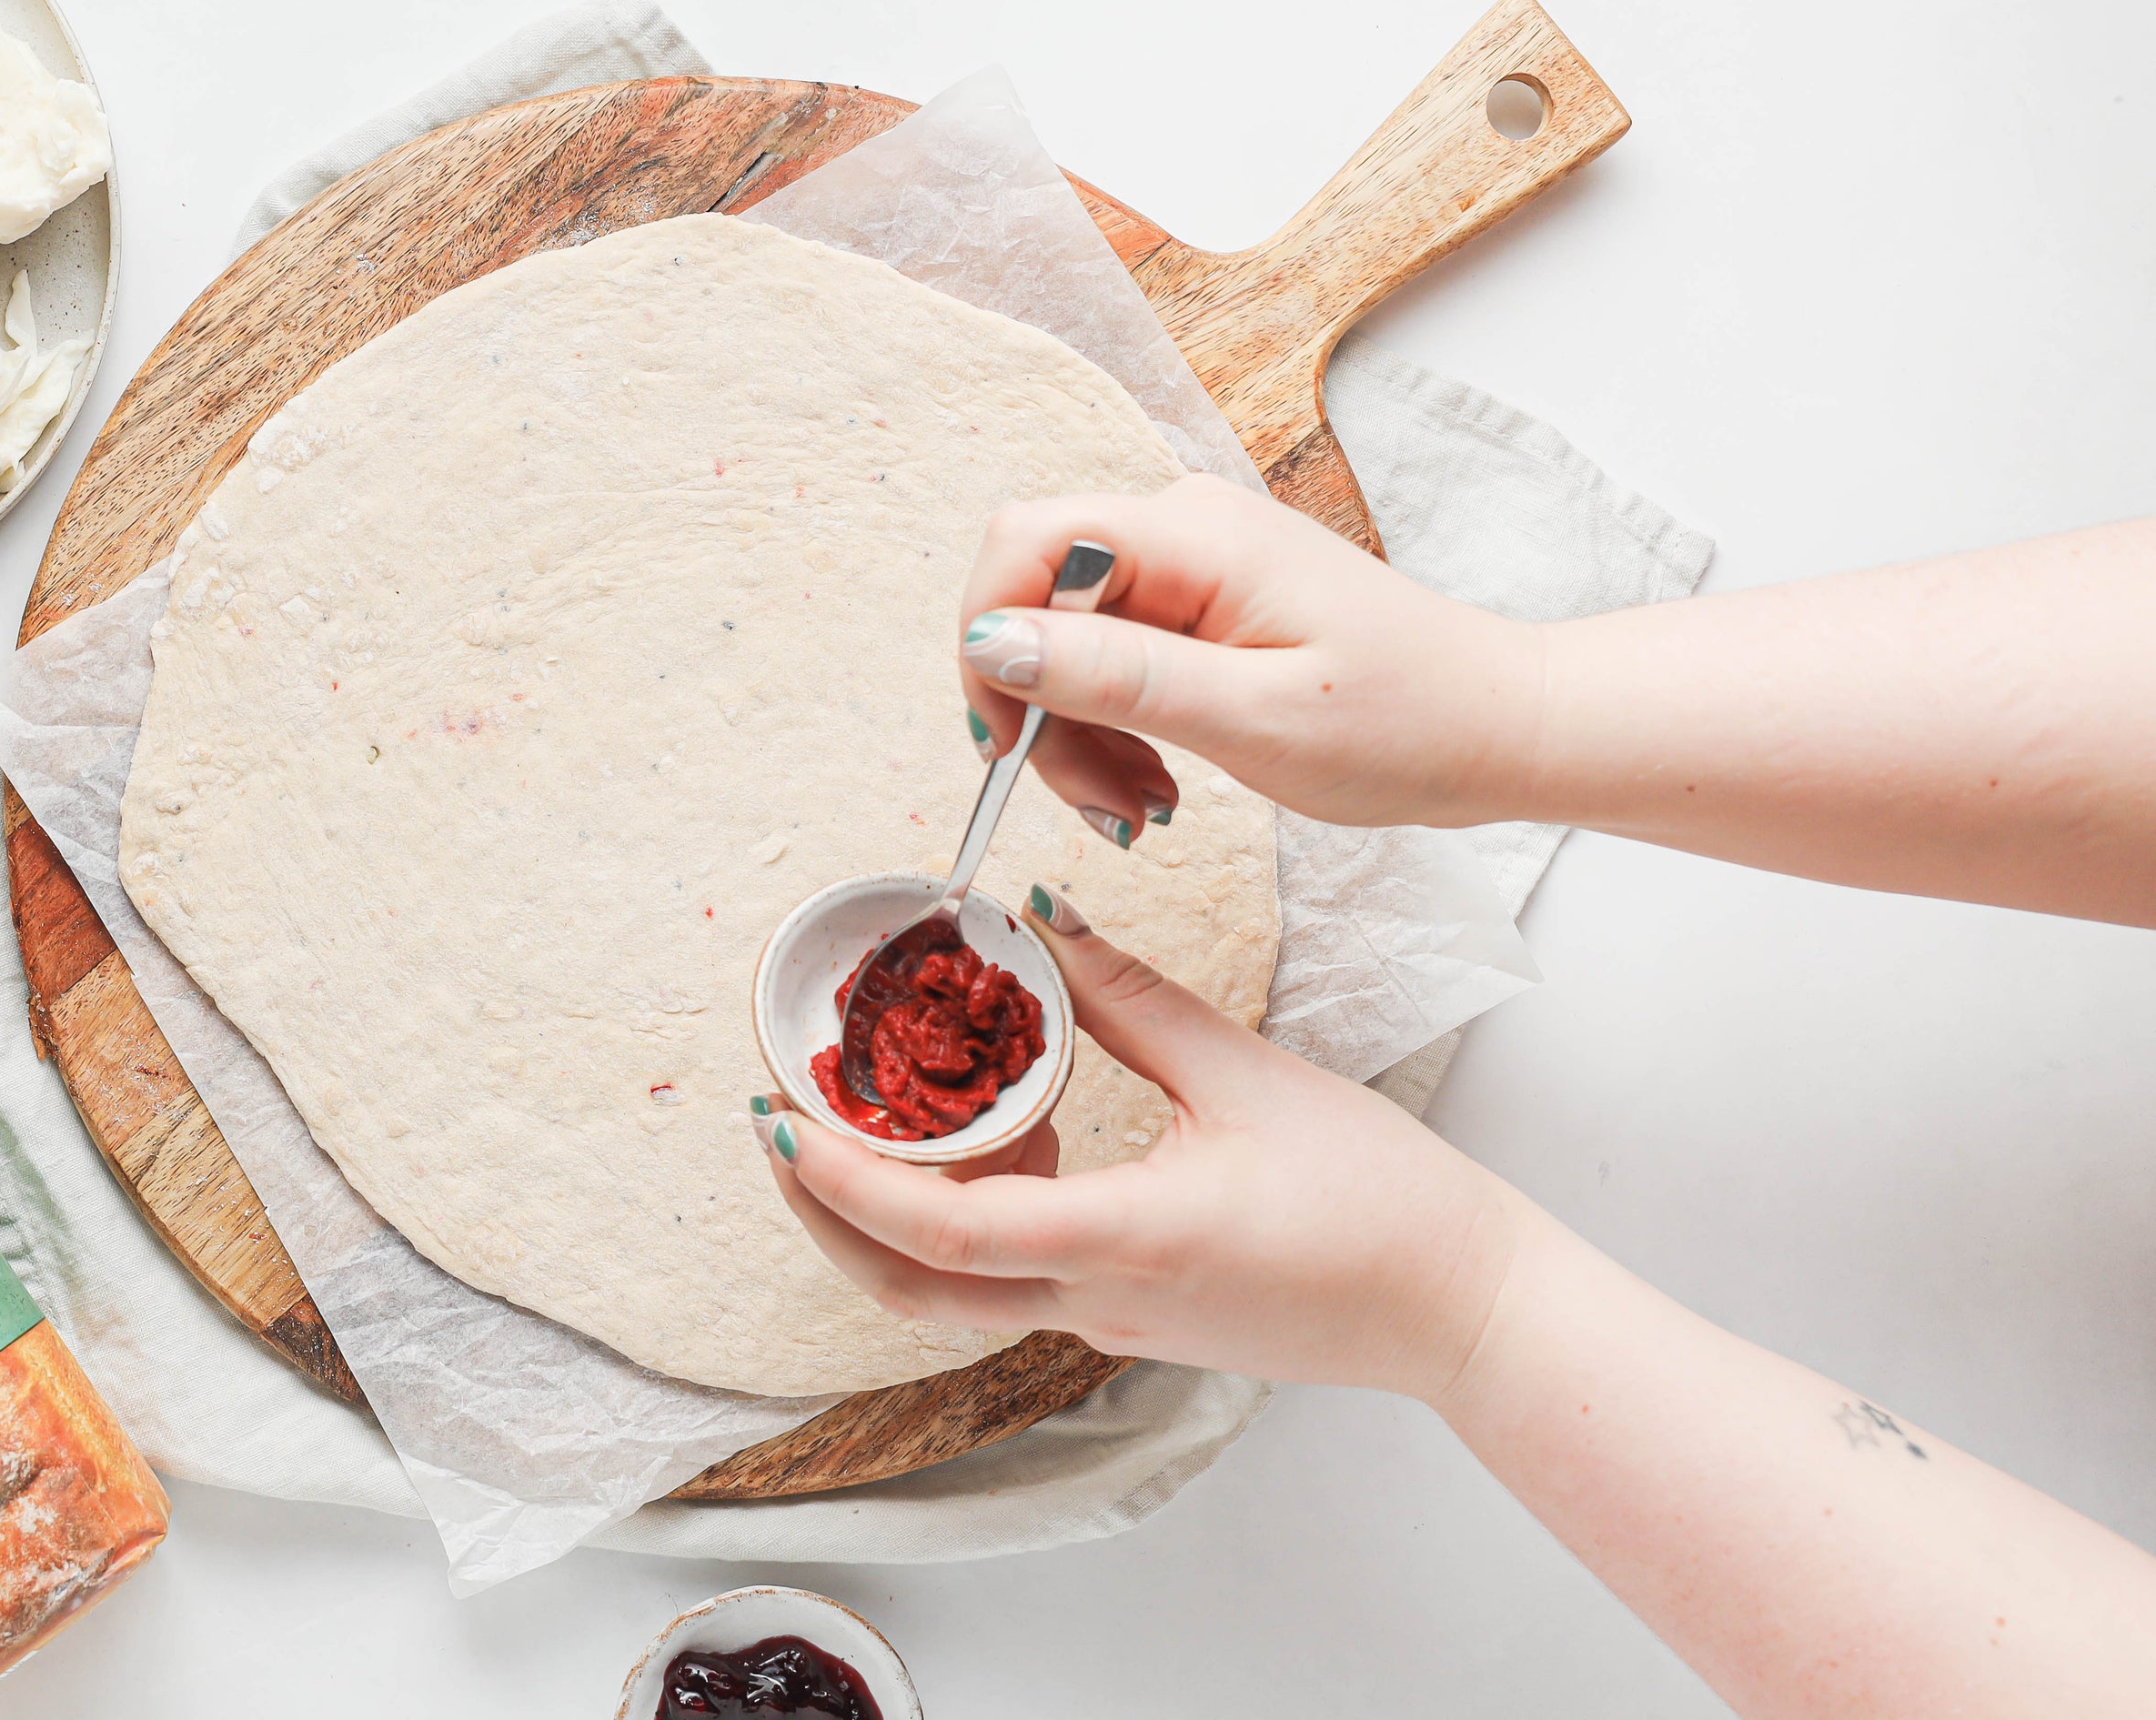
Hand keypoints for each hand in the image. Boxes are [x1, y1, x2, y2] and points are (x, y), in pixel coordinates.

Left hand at [758, 884, 1539, 1398]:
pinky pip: (1020, 1276)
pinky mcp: (1134, 1322)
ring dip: (899, 1210)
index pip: (939, 1233)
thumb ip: (1131, 999)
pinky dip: (976, 1214)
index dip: (844, 1181)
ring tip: (884, 1107)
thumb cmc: (1378, 1201)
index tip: (782, 1119)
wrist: (1462, 1309)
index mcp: (1122, 1242)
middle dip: (825, 1212)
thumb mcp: (1247, 1076)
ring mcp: (1112, 1324)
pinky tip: (1006, 1129)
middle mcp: (1097, 1302)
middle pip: (910, 1288)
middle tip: (781, 1124)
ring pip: (957, 1291)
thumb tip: (1042, 919)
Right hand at [958, 474, 1549, 840]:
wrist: (1500, 728)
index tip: (1009, 743)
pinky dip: (1113, 727)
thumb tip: (992, 641)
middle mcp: (1183, 528)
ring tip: (1137, 810)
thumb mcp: (1251, 719)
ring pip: (1065, 638)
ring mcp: (1194, 564)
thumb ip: (1114, 675)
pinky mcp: (1204, 604)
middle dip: (1039, 708)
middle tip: (1098, 806)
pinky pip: (1112, 657)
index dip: (989, 641)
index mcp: (1195, 535)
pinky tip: (1154, 783)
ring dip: (1076, 734)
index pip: (1023, 542)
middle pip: (1036, 598)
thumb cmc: (1406, 725)